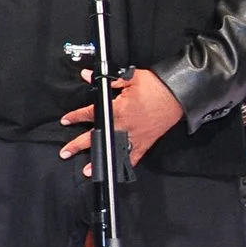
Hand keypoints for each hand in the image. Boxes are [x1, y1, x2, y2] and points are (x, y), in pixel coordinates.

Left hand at [61, 67, 184, 173]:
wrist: (180, 94)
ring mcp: (135, 136)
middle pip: (96, 137)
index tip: (66, 120)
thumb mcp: (130, 78)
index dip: (75, 117)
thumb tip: (86, 75)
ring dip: (100, 160)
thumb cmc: (156, 86)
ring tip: (88, 170)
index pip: (90, 114)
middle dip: (78, 145)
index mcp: (117, 110)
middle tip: (65, 152)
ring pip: (113, 150)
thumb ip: (108, 80)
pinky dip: (127, 164)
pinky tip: (117, 171)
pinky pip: (135, 156)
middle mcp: (123, 126)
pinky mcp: (146, 142)